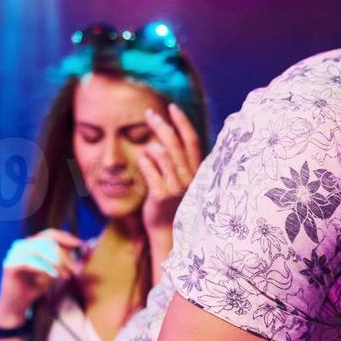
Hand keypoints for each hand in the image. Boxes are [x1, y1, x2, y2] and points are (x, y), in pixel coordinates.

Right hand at [0, 229, 82, 321]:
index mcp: (30, 243)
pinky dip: (46, 268)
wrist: (17, 305)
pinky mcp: (10, 265)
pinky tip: (54, 276)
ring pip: (41, 250)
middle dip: (65, 256)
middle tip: (75, 270)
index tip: (81, 245)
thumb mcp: (54, 270)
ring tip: (66, 275)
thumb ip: (64, 258)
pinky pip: (31, 261)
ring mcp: (14, 254)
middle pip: (48, 242)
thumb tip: (81, 245)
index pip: (50, 234)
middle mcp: (21, 245)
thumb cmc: (35, 287)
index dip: (66, 238)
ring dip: (57, 262)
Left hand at [136, 104, 202, 235]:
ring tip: (146, 149)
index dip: (183, 122)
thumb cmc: (173, 204)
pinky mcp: (161, 195)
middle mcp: (190, 178)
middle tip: (149, 114)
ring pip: (161, 154)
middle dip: (161, 125)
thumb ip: (179, 161)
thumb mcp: (182, 181)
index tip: (172, 107)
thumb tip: (168, 136)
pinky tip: (142, 161)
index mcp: (197, 171)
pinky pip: (149, 169)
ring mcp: (176, 187)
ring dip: (151, 147)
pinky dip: (144, 161)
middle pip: (175, 143)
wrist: (168, 233)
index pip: (192, 140)